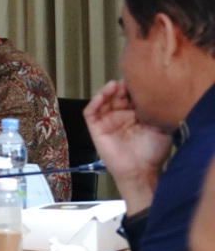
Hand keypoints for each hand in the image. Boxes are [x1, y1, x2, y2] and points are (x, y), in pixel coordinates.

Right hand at [84, 80, 172, 212]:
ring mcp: (107, 121)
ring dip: (107, 91)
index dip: (134, 87)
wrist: (141, 170)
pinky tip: (102, 96)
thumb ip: (155, 111)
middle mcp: (120, 115)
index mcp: (135, 114)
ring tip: (114, 86)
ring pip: (103, 100)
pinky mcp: (96, 128)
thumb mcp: (159, 127)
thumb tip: (155, 94)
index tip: (141, 80)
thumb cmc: (152, 152)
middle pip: (117, 94)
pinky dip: (94, 103)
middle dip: (122, 87)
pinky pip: (90, 112)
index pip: (131, 95)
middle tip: (128, 81)